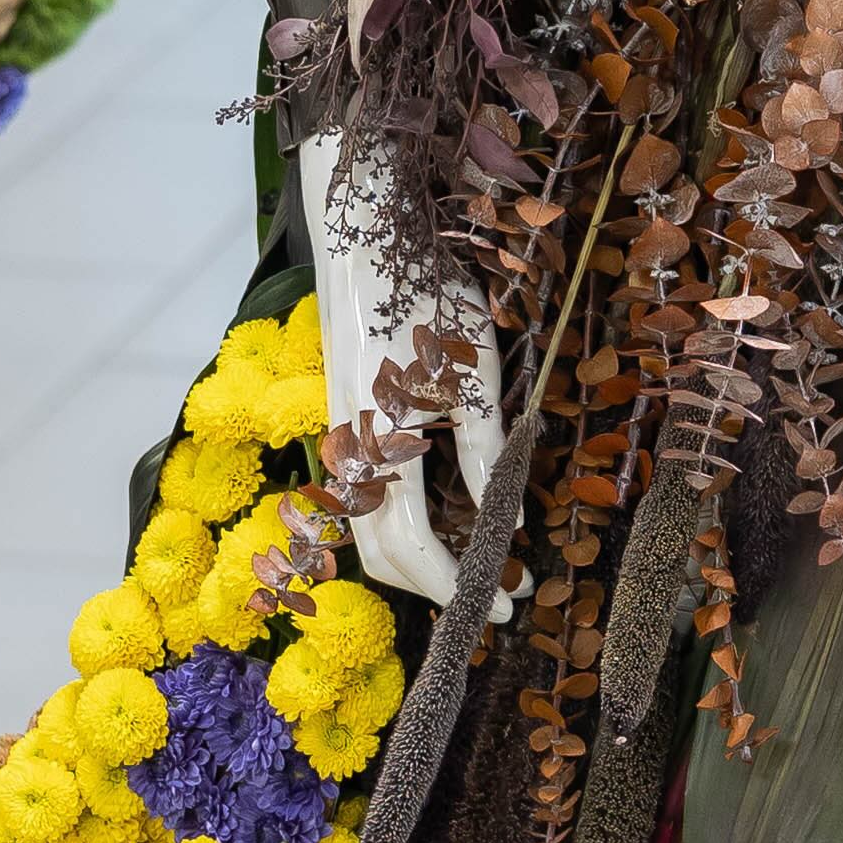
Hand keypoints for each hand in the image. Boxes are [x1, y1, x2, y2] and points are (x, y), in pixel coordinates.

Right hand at [301, 133, 505, 605]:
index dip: (457, 586)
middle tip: (498, 596)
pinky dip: (401, 528)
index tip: (503, 605)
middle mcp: (346, 455)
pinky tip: (446, 519)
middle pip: (378, 556)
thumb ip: (485, 455)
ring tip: (477, 564)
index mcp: (379, 445)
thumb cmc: (425, 296)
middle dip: (435, 588)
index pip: (411, 550)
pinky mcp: (342, 428)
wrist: (362, 237)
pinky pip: (364, 501)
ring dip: (416, 561)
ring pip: (366, 532)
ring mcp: (337, 443)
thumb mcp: (473, 375)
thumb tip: (505, 528)